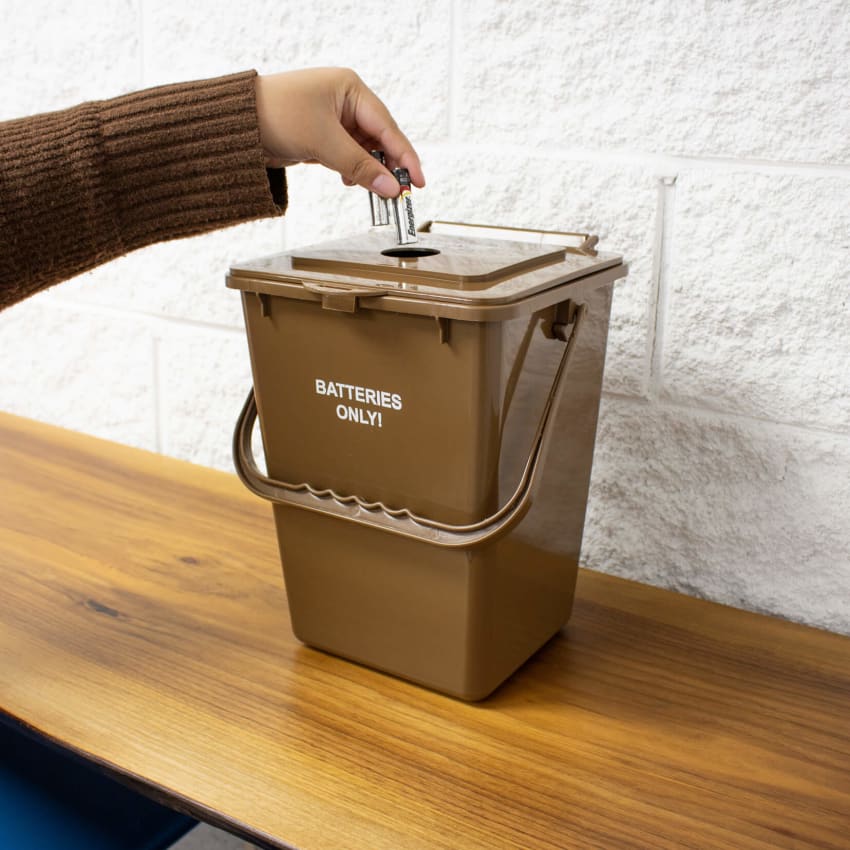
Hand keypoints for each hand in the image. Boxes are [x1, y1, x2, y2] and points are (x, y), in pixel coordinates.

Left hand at [254, 68, 424, 197]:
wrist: (235, 125)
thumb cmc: (276, 115)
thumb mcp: (323, 142)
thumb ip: (360, 167)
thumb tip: (390, 188)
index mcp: (350, 89)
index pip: (388, 127)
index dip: (405, 156)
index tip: (417, 181)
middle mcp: (345, 101)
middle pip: (379, 139)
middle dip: (388, 166)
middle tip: (399, 192)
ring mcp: (334, 120)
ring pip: (364, 151)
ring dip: (369, 171)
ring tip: (373, 189)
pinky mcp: (322, 137)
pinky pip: (348, 156)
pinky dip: (352, 171)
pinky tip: (349, 181)